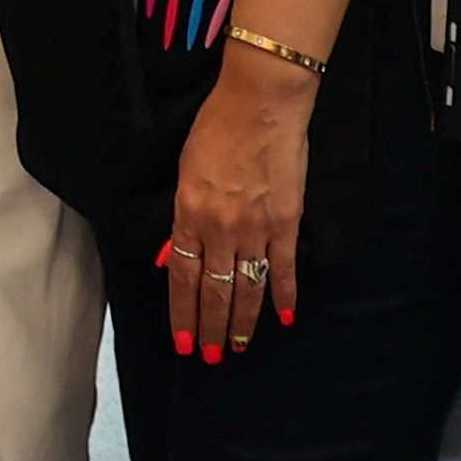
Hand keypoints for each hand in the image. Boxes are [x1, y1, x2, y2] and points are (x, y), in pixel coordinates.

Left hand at [163, 51, 314, 357]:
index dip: (183, 313)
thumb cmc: (216, 129)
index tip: (183, 341)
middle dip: (210, 328)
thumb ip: (182, 220)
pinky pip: (283, 268)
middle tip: (209, 356)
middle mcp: (220, 229)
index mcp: (189, 214)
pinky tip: (285, 318)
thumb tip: (174, 258)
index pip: (183, 278)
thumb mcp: (185, 172)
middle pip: (214, 291)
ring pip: (247, 288)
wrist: (260, 104)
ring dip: (242, 323)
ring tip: (237, 348)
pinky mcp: (286, 222)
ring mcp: (255, 228)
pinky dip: (285, 296)